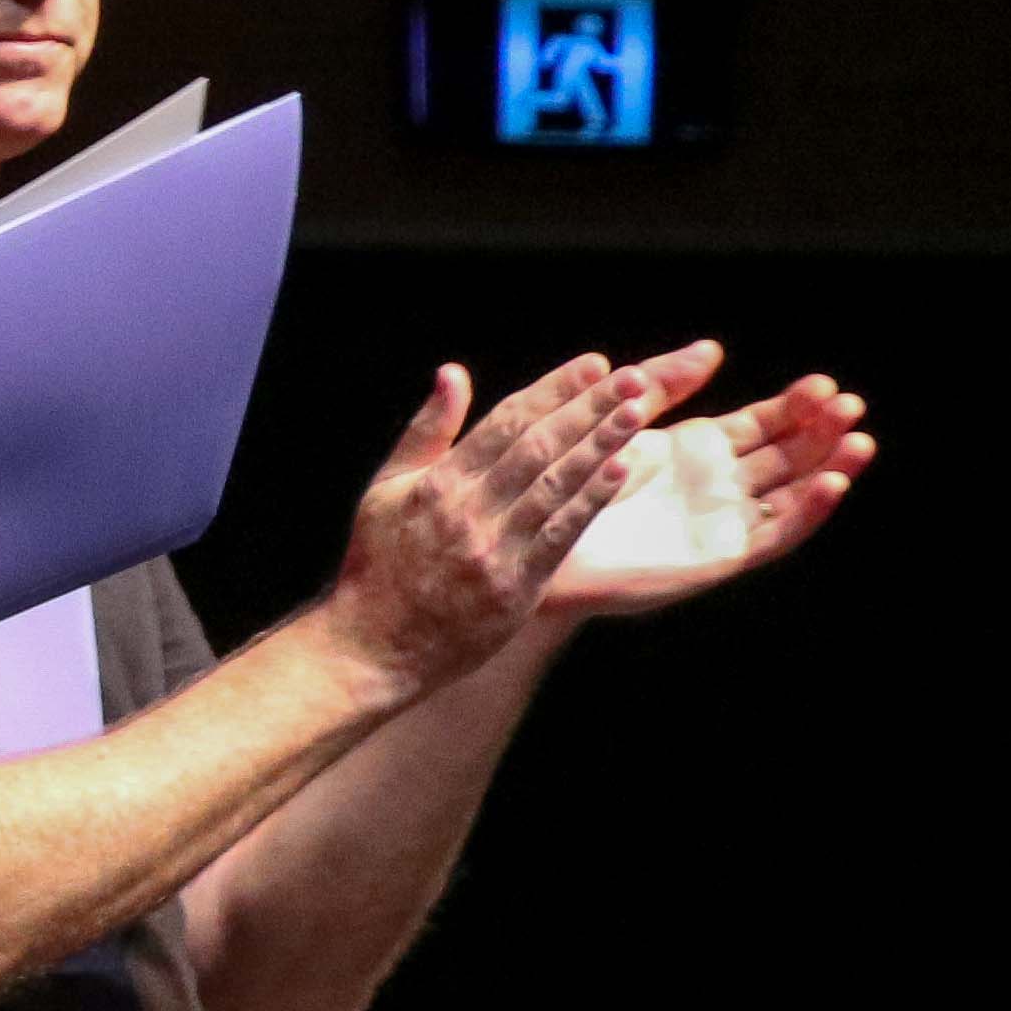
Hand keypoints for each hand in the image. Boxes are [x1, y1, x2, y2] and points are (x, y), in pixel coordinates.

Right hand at [314, 350, 663, 702]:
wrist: (372, 646)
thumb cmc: (377, 565)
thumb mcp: (385, 489)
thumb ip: (425, 430)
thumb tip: (453, 372)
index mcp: (436, 483)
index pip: (505, 423)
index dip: (553, 390)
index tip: (594, 364)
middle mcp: (466, 511)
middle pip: (538, 446)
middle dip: (588, 407)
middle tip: (633, 377)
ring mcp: (492, 549)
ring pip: (555, 484)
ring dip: (601, 445)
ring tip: (638, 411)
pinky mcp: (515, 586)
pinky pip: (561, 534)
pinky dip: (591, 499)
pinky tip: (621, 470)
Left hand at [542, 368, 872, 618]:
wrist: (539, 540)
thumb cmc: (569, 481)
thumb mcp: (622, 418)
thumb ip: (662, 384)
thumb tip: (713, 349)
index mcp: (698, 450)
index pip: (765, 424)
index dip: (796, 405)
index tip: (823, 384)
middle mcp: (718, 485)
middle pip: (789, 455)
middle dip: (823, 430)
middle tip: (851, 405)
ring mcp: (722, 521)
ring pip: (793, 493)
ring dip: (830, 468)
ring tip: (860, 442)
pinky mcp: (718, 556)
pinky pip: (773, 536)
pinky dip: (806, 512)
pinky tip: (830, 484)